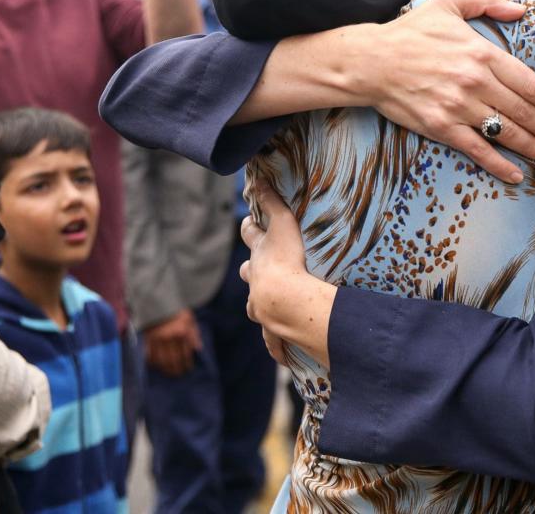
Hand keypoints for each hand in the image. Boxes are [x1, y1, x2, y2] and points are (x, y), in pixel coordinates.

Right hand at [143, 309, 202, 377]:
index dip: (187, 364)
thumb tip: (198, 349)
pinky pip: (149, 354)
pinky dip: (153, 362)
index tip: (188, 369)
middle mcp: (170, 337)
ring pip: (161, 359)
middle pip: (173, 359)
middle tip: (178, 374)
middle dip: (177, 369)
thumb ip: (194, 334)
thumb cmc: (176, 311)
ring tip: (168, 373)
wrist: (158, 300)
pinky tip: (156, 366)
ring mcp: (157, 338)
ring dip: (165, 368)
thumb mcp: (190, 319)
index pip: (185, 354)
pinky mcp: (147, 338)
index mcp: (182, 332)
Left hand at [239, 182, 334, 367]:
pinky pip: (272, 339)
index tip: (249, 224)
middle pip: (248, 272)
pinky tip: (282, 356)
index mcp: (259, 257)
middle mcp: (255, 282)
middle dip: (251, 269)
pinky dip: (276, 345)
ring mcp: (260, 307)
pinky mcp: (272, 329)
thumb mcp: (283, 225)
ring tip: (271, 306)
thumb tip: (257, 177)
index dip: (249, 228)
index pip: (250, 237)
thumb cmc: (286, 261)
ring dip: (260, 304)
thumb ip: (273, 202)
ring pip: (254, 305)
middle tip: (259, 269)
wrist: (285, 302)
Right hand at [361, 0, 534, 182]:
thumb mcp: (449, 5)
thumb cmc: (410, 32)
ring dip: (532, 146)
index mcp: (482, 53)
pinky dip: (500, 165)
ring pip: (506, 132)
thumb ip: (488, 2)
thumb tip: (521, 10)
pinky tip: (516, 175)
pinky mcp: (441, 127)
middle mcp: (476, 82)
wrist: (370, 61)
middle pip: (523, 110)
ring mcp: (459, 107)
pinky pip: (478, 150)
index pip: (529, 83)